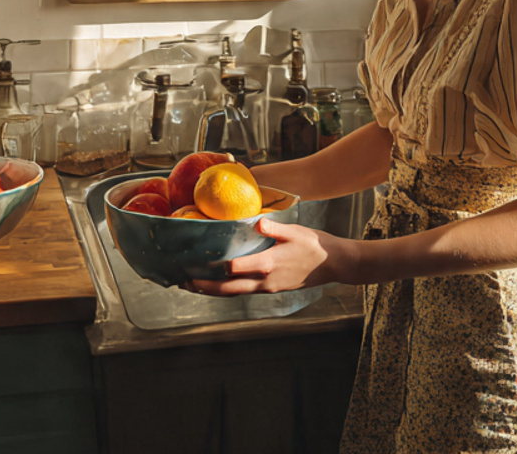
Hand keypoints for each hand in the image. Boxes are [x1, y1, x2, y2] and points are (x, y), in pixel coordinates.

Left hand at [188, 218, 358, 295]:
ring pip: (234, 294)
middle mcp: (265, 281)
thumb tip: (257, 222)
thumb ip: (274, 228)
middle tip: (183, 282)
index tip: (197, 261)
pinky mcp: (270, 289)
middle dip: (205, 286)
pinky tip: (216, 284)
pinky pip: (244, 291)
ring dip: (212, 290)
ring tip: (192, 285)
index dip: (216, 267)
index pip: (237, 269)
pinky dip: (227, 289)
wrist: (333, 264)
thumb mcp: (294, 231)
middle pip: (229, 289)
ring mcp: (268, 288)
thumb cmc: (314, 245)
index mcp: (270, 264)